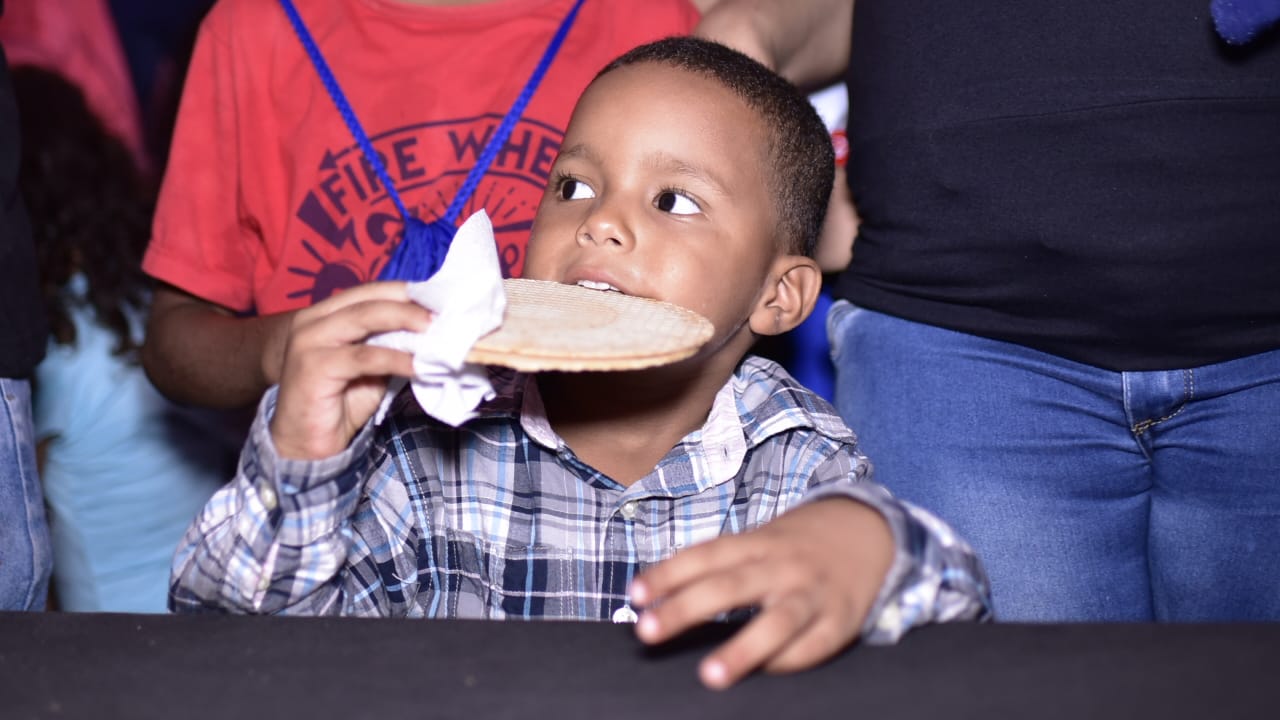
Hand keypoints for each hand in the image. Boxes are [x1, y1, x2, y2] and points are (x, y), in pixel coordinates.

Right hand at [270, 282, 431, 459]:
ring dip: (405, 321)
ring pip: (364, 318)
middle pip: (368, 300)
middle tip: (441, 313)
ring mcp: (310, 341)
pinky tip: (417, 365)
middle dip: (409, 303)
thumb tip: (429, 328)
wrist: (306, 442)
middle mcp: (312, 321)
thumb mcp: (370, 365)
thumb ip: (388, 341)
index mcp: (324, 314)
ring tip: (434, 331)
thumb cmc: (339, 402)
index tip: (438, 298)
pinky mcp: (315, 366)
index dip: (404, 292)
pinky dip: (395, 359)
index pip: (369, 291)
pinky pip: (364, 357)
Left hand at [629, 497, 892, 688]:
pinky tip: (764, 672)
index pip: (704, 555)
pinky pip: (812, 646)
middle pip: (729, 586)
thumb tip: (659, 599)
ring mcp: (813, 593)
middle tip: (647, 631)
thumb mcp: (758, 542)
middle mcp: (782, 565)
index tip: (636, 596)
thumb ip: (718, 566)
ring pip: (777, 622)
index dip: (668, 574)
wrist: (869, 529)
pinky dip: (788, 661)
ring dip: (742, 649)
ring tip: (708, 676)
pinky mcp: (841, 620)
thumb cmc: (794, 545)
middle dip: (686, 609)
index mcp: (756, 543)